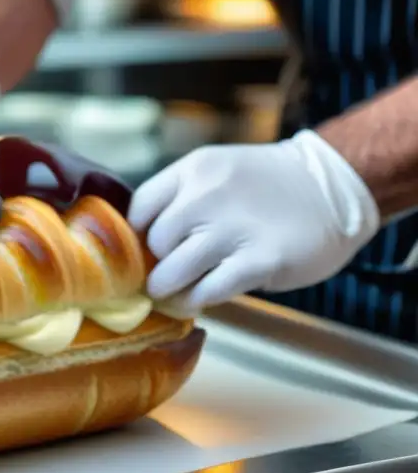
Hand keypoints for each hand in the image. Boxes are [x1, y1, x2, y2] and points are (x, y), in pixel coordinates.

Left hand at [127, 130, 379, 315]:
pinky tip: (198, 301)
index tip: (144, 250)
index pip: (140, 207)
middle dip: (155, 265)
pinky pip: (208, 291)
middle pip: (155, 243)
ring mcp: (233, 228)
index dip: (136, 235)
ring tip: (173, 295)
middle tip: (164, 277)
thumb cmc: (268, 188)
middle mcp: (208, 196)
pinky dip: (195, 301)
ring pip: (174, 271)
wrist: (334, 188)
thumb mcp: (218, 174)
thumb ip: (182, 200)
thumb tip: (142, 245)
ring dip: (168, 290)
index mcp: (194, 171)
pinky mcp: (259, 260)